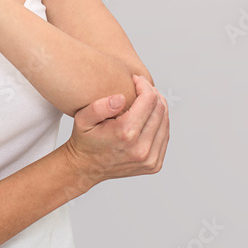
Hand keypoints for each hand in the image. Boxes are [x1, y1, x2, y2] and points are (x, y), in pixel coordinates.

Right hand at [62, 74, 168, 191]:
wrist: (86, 168)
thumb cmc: (84, 141)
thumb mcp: (82, 119)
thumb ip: (99, 107)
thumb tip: (120, 98)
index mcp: (126, 134)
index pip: (149, 100)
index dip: (144, 85)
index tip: (136, 79)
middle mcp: (142, 148)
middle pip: (160, 109)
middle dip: (153, 93)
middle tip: (142, 86)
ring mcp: (150, 159)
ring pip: (165, 122)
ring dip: (159, 106)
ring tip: (147, 98)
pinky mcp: (155, 164)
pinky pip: (165, 135)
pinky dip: (160, 122)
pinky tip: (150, 115)